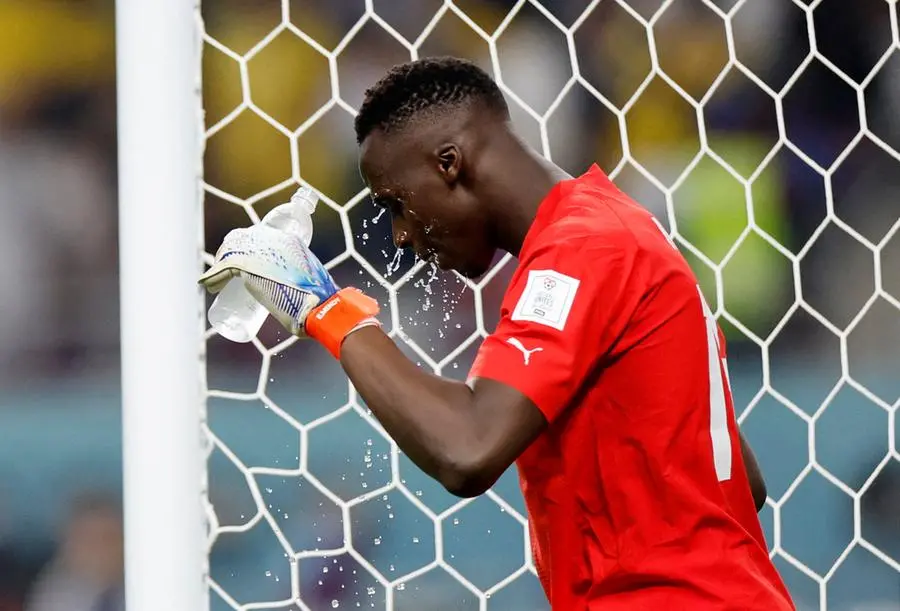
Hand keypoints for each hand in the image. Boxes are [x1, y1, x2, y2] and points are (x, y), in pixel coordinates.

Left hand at [199, 224, 338, 336]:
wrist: (318, 306)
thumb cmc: (319, 302)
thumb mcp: (312, 283)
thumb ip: (304, 283)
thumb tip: (302, 298)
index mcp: (291, 240)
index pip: (262, 235)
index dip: (249, 247)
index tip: (246, 262)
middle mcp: (274, 238)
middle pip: (242, 238)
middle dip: (231, 252)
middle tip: (229, 272)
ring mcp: (259, 249)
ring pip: (230, 250)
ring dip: (220, 263)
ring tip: (217, 279)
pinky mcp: (247, 264)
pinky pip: (222, 268)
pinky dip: (213, 277)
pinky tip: (210, 287)